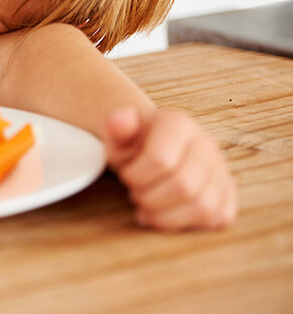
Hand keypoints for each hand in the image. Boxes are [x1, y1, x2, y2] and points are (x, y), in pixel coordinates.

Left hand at [104, 108, 236, 230]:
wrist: (150, 147)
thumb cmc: (132, 144)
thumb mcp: (118, 134)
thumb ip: (115, 126)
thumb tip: (117, 121)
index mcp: (178, 124)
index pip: (161, 160)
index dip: (136, 177)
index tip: (126, 176)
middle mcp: (206, 143)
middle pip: (184, 187)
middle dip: (150, 198)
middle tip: (136, 194)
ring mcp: (221, 168)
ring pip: (203, 207)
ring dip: (167, 216)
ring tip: (147, 207)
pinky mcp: (227, 191)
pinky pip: (218, 218)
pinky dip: (188, 223)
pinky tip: (166, 216)